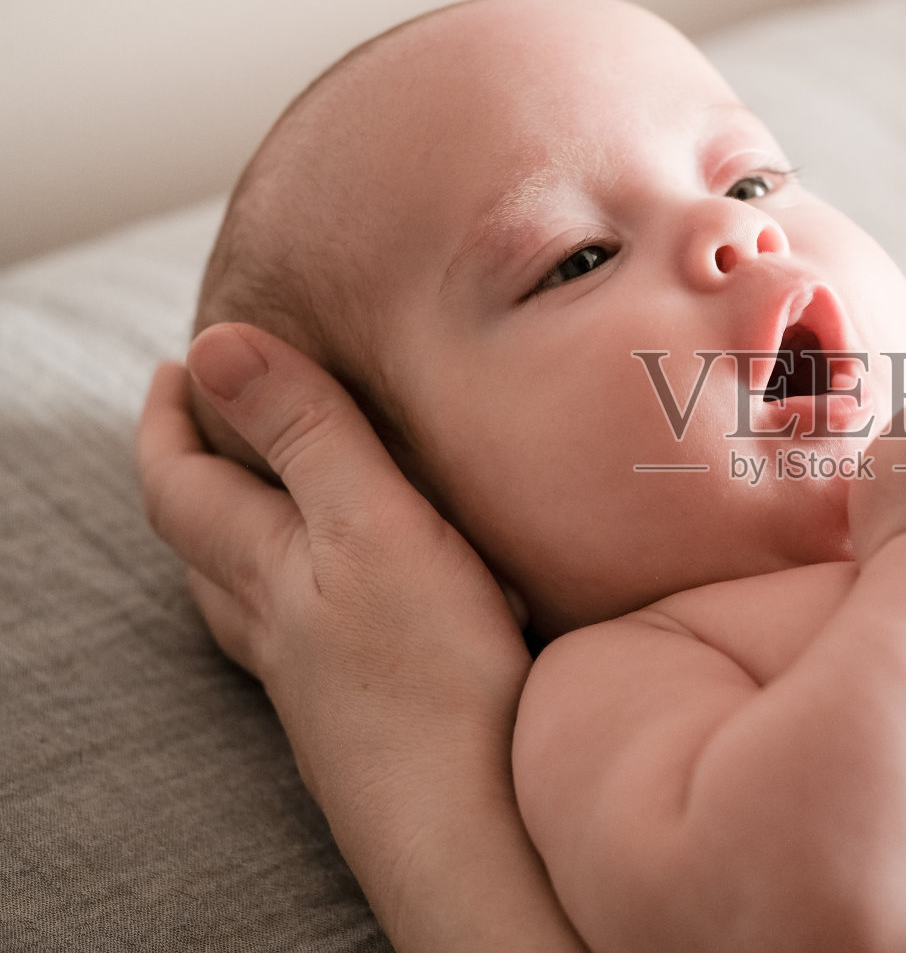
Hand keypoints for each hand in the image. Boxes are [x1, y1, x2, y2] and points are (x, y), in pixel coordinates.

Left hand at [139, 322, 582, 951]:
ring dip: (233, 542)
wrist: (470, 825)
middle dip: (193, 474)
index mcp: (270, 569)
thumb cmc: (430, 677)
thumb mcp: (374, 527)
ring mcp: (316, 682)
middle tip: (209, 420)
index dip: (170, 421)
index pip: (184, 485)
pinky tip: (342, 610)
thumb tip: (213, 344)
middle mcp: (278, 628)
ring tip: (256, 505)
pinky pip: (302, 639)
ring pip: (244, 601)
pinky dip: (298, 598)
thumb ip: (308, 436)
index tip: (178, 365)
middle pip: (202, 546)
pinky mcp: (363, 715)